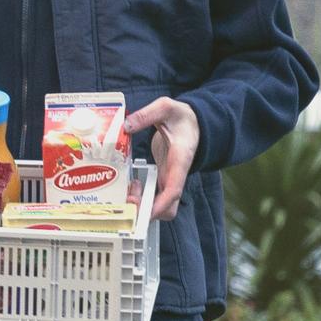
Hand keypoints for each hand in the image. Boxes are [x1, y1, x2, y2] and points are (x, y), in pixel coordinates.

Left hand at [135, 97, 201, 218]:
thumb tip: (127, 125)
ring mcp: (169, 179)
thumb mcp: (165, 108)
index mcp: (180, 160)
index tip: (146, 211)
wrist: (194, 123)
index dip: (161, 204)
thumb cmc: (182, 117)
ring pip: (160, 207)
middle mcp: (176, 175)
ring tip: (128, 191)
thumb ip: (146, 115)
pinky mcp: (162, 179)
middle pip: (167, 208)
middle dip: (147, 212)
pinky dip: (141, 200)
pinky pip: (153, 198)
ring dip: (143, 207)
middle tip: (128, 200)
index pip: (174, 189)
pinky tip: (128, 189)